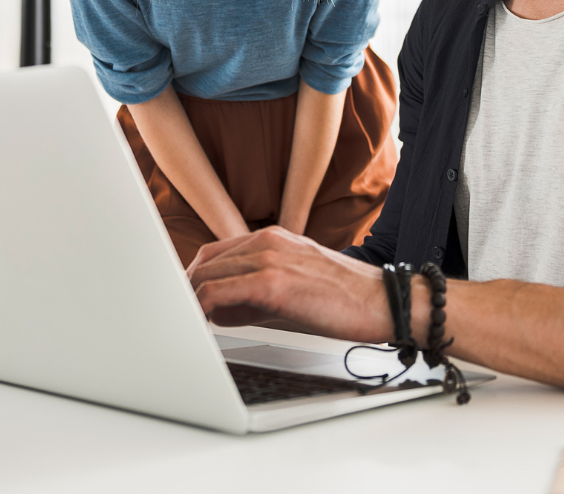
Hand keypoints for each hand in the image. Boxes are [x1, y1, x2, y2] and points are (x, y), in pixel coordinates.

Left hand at [188, 226, 392, 341]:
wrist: (382, 300)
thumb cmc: (343, 297)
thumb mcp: (293, 286)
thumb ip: (253, 295)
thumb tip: (217, 312)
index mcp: (272, 237)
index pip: (215, 253)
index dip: (195, 279)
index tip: (186, 302)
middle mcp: (267, 240)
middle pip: (205, 263)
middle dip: (187, 291)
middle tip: (181, 318)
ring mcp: (269, 259)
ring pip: (207, 276)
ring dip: (192, 301)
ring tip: (189, 325)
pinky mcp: (273, 283)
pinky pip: (219, 294)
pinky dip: (203, 309)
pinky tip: (204, 326)